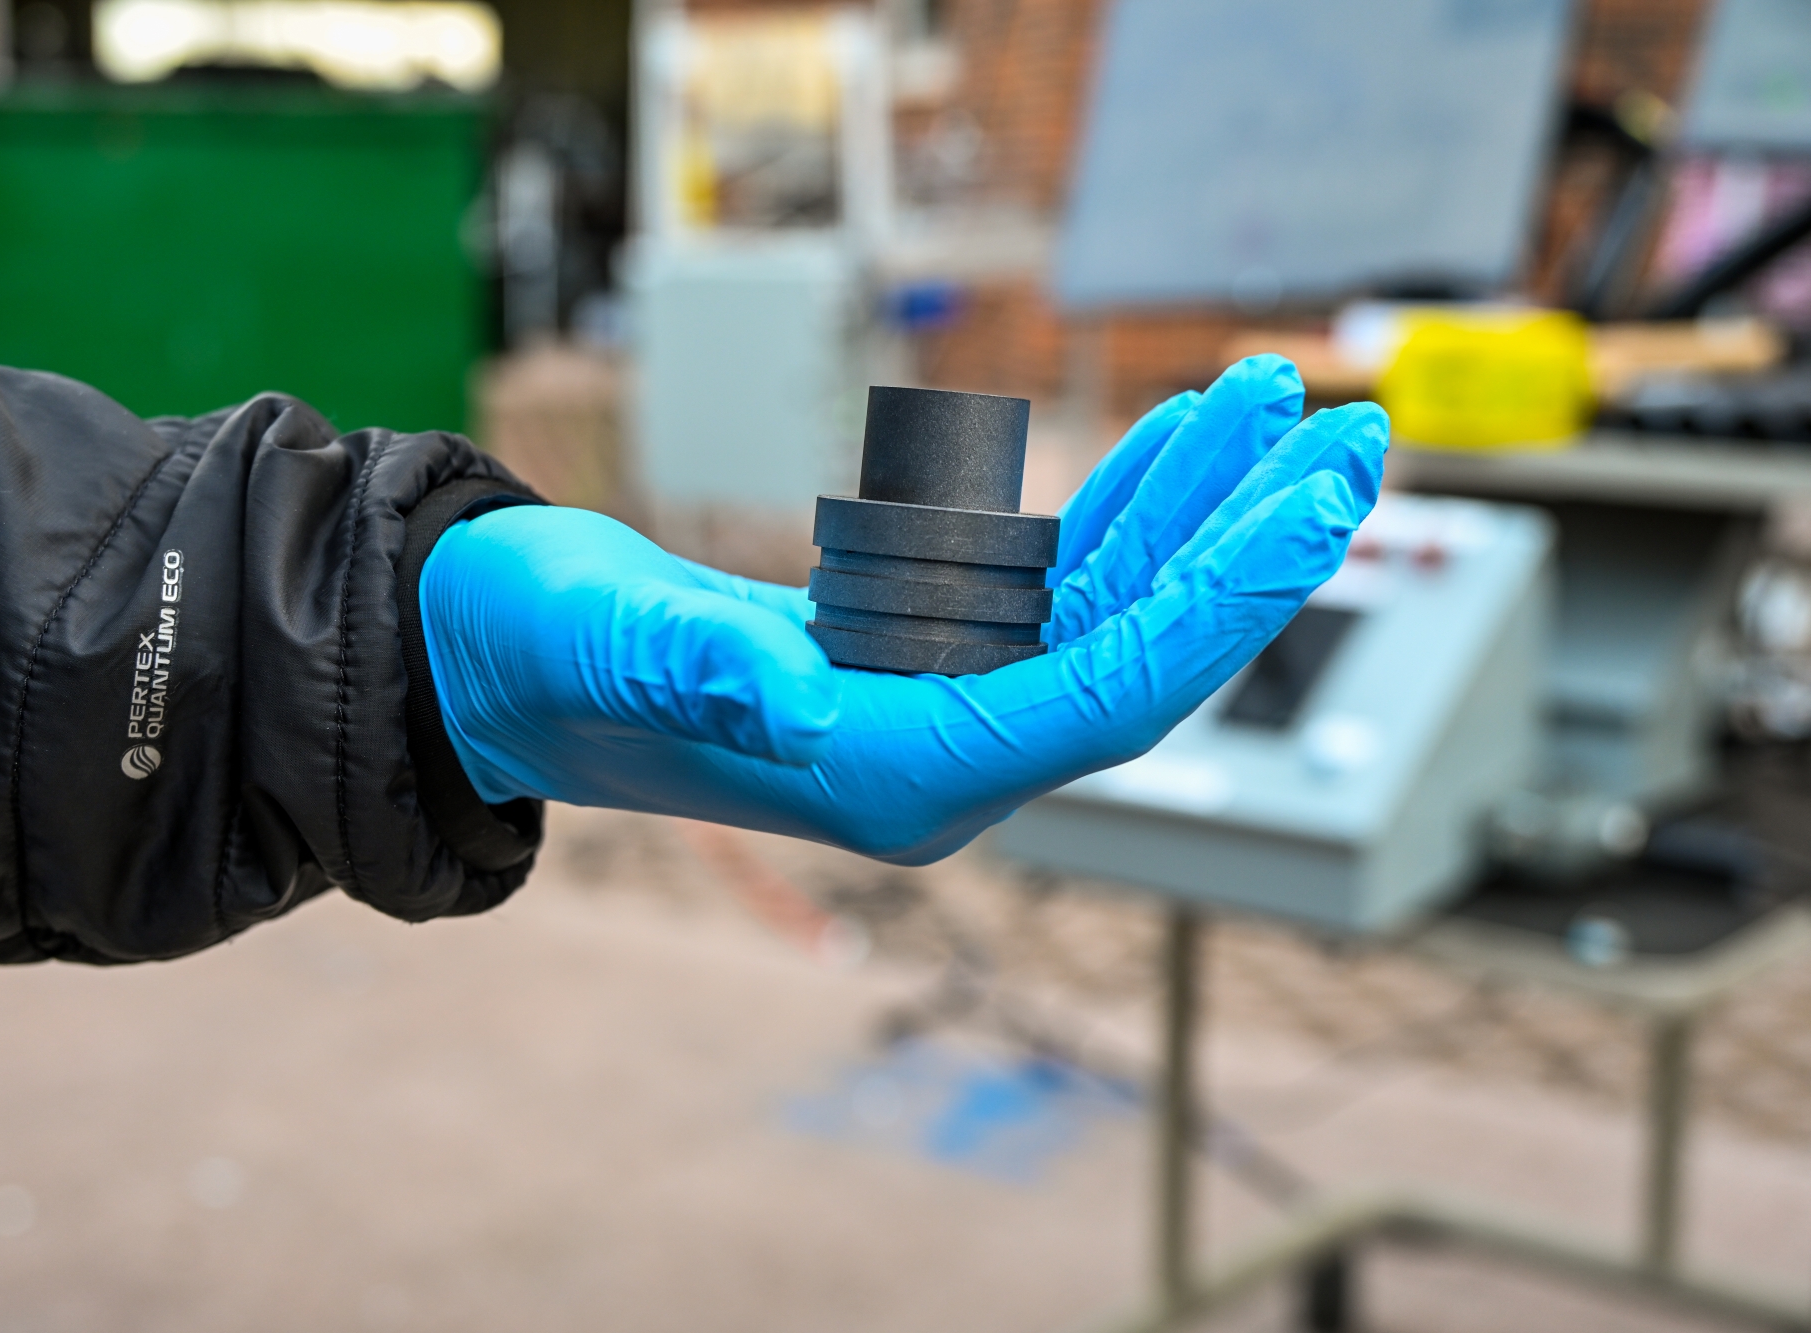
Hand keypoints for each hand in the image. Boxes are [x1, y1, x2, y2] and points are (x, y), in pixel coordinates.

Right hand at [422, 356, 1386, 863]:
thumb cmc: (543, 654)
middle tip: (1348, 440)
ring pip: (1113, 617)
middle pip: (1141, 659)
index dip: (1214, 602)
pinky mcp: (923, 660)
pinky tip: (1177, 444)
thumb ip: (701, 665)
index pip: (1102, 699)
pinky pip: (1058, 592)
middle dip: (1249, 553)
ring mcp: (939, 711)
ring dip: (1200, 515)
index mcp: (890, 775)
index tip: (1307, 503)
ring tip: (1277, 408)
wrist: (497, 661)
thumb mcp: (604, 644)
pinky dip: (1121, 514)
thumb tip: (793, 693)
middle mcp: (940, 759)